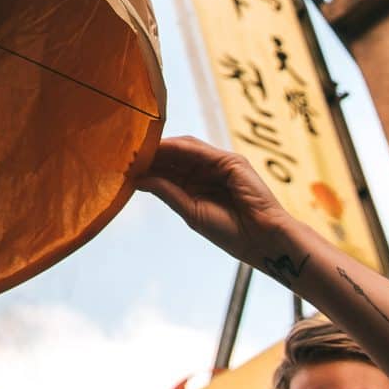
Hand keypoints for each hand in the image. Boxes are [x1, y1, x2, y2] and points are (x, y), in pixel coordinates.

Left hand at [135, 136, 300, 274]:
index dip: (148, 165)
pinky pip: (200, 151)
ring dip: (162, 147)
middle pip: (174, 156)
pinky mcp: (231, 161)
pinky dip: (179, 148)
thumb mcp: (191, 212)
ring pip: (185, 149)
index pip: (169, 168)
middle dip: (151, 153)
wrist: (264, 241)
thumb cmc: (232, 233)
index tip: (123, 163)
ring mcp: (220, 164)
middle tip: (125, 151)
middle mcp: (208, 171)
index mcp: (199, 185)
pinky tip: (161, 148)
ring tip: (138, 148)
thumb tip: (139, 179)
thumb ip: (168, 192)